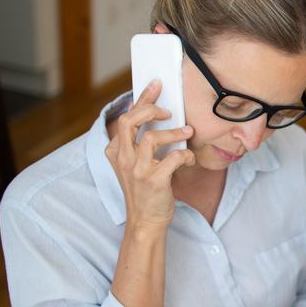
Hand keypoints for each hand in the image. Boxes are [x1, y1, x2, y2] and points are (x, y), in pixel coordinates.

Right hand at [105, 79, 194, 229]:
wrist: (146, 221)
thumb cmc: (147, 190)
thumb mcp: (138, 164)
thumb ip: (143, 143)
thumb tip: (162, 117)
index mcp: (116, 151)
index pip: (126, 117)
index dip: (142, 99)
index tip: (156, 85)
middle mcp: (122, 158)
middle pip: (129, 121)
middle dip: (150, 108)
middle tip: (168, 111)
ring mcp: (136, 170)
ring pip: (152, 138)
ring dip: (175, 133)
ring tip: (187, 133)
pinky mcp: (153, 181)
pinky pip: (173, 158)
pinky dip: (185, 155)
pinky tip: (189, 159)